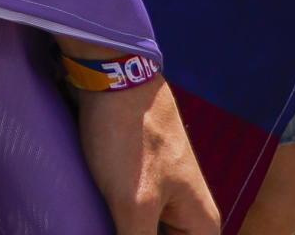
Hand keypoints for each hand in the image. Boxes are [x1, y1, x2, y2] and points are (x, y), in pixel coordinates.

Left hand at [72, 76, 220, 233]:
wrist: (115, 75)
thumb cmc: (130, 140)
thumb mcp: (134, 205)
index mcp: (201, 225)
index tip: (128, 232)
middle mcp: (190, 213)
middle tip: (107, 225)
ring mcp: (165, 193)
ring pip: (146, 232)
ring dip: (122, 231)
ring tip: (95, 222)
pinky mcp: (140, 177)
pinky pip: (134, 216)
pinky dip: (117, 224)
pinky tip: (93, 223)